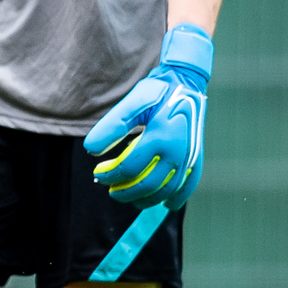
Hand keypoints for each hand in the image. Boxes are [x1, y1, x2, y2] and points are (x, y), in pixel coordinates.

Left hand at [83, 23, 212, 206]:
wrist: (187, 83)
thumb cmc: (157, 92)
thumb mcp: (131, 103)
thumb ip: (111, 126)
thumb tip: (91, 150)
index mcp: (160, 137)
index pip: (130, 168)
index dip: (110, 175)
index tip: (98, 174)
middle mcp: (178, 151)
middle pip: (148, 185)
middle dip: (125, 192)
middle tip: (111, 191)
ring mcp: (190, 156)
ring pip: (167, 189)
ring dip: (147, 199)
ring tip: (131, 199)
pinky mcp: (197, 157)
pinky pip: (190, 184)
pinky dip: (179, 197)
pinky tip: (168, 204)